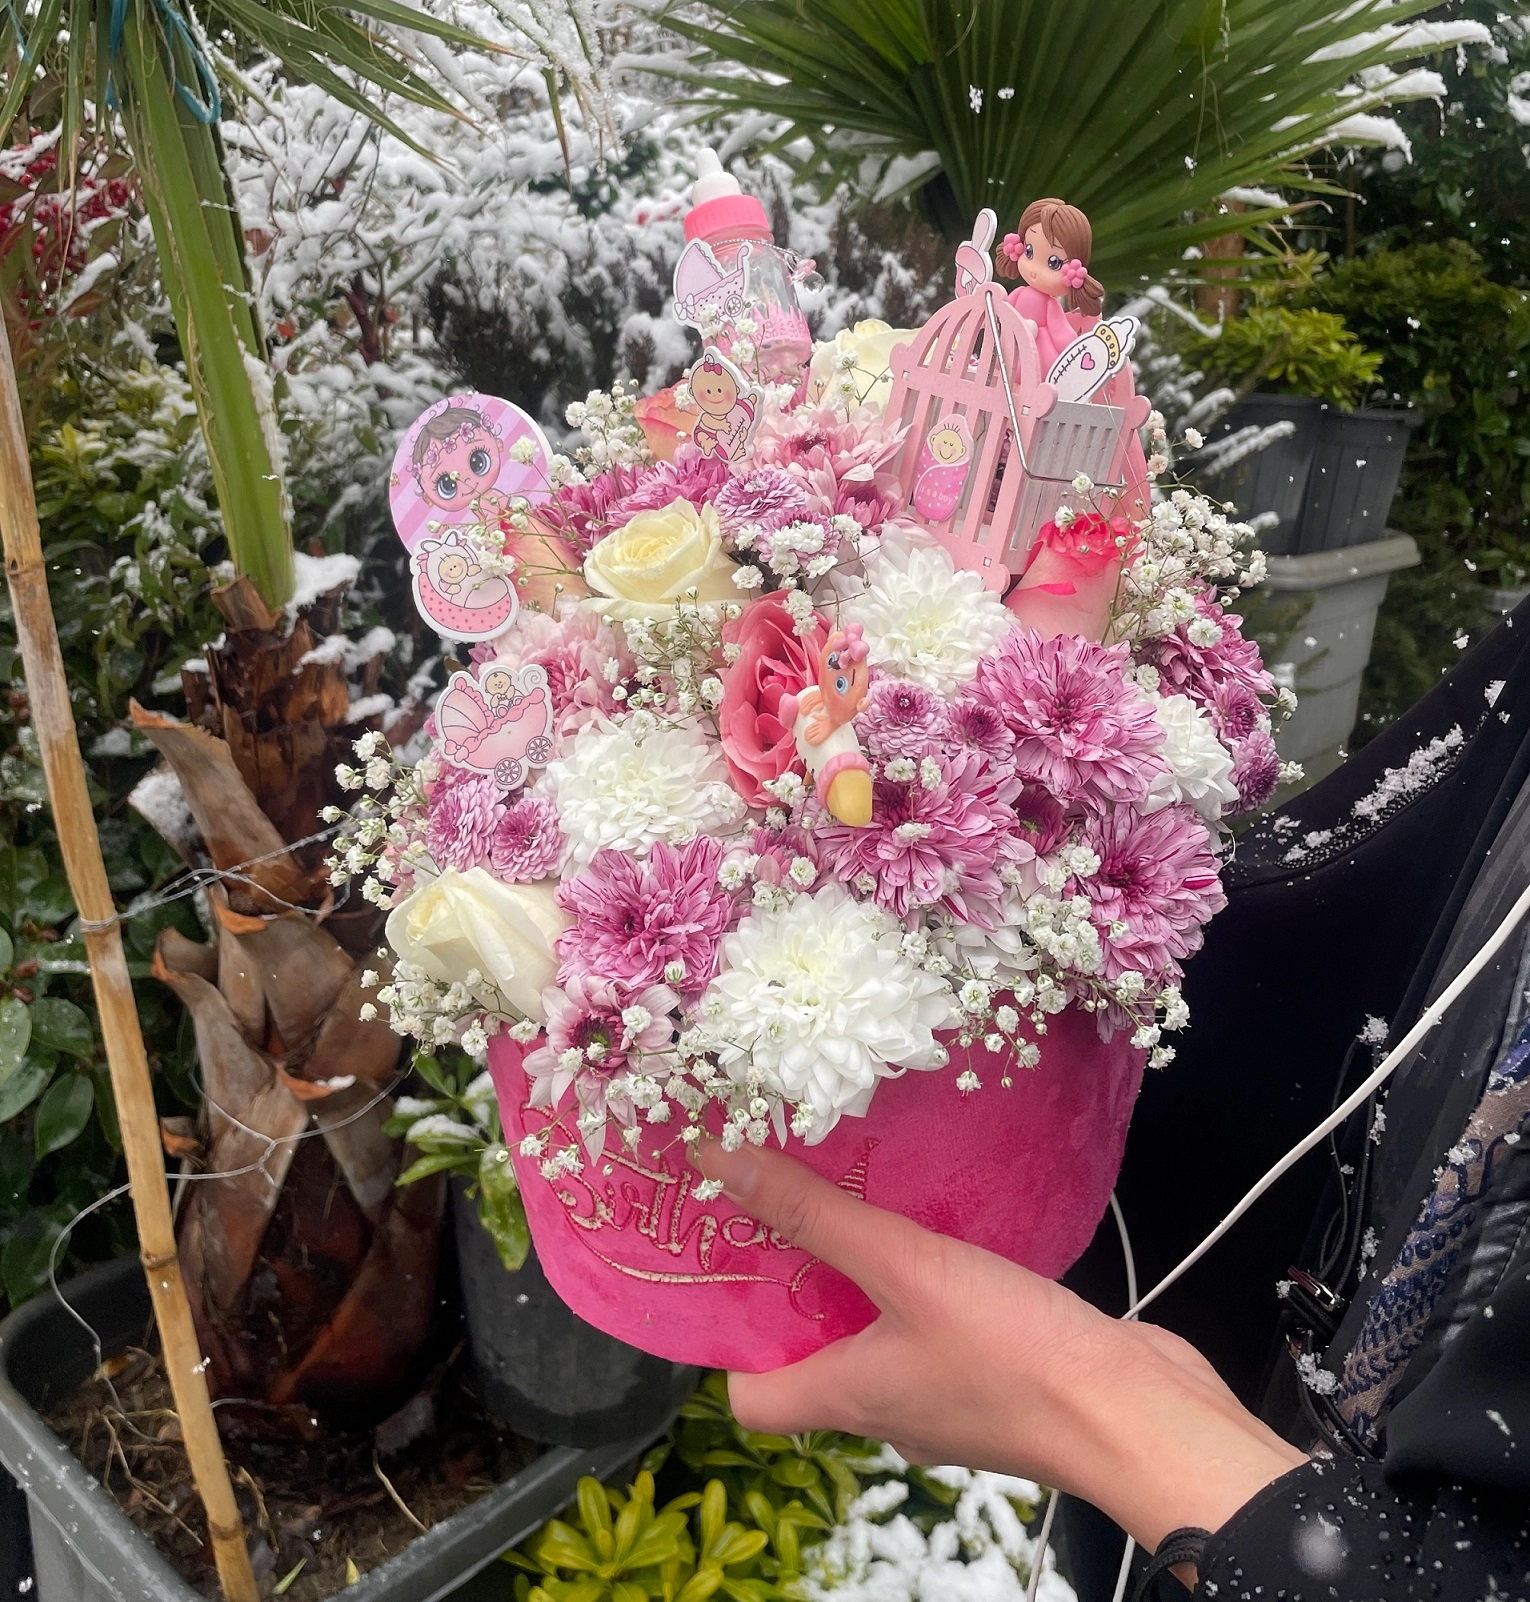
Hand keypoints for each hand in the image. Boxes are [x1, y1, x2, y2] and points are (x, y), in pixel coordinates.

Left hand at [693, 1139, 1306, 1555]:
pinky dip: (924, 1273)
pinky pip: (936, 1317)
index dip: (727, 1338)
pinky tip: (938, 1216)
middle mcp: (886, 1404)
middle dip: (795, 1275)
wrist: (1141, 1415)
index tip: (722, 1257)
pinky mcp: (994, 1367)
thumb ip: (816, 1216)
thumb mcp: (904, 1270)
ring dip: (863, 1266)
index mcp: (846, 1398)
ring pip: (878, 1326)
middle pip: (812, 1350)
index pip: (750, 1398)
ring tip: (856, 1187)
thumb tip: (716, 1161)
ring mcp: (944, 1390)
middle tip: (784, 1190)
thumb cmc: (1012, 1356)